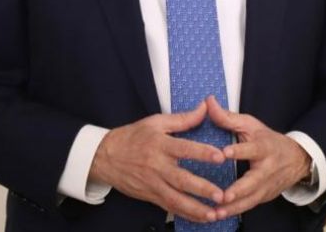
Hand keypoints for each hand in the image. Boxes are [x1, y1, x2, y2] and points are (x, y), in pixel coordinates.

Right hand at [88, 100, 228, 222]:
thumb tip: (204, 108)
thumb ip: (183, 118)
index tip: (220, 157)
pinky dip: (186, 215)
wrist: (104, 156)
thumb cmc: (131, 137)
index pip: (184, 149)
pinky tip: (201, 218)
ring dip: (196, 209)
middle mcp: (157, 166)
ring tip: (214, 214)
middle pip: (181, 180)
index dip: (202, 153)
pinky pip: (170, 208)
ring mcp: (153, 184)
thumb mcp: (155, 122)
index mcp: (160, 145)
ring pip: (176, 200)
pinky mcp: (151, 196)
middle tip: (221, 195)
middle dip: (202, 189)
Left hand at [207, 95, 310, 219]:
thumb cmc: (267, 139)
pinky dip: (234, 212)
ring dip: (233, 207)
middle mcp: (267, 169)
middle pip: (253, 181)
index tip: (223, 154)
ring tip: (216, 212)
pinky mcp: (264, 197)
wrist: (296, 159)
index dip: (239, 151)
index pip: (252, 149)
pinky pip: (248, 206)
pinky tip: (218, 216)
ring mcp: (266, 186)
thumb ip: (228, 117)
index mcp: (263, 147)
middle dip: (238, 190)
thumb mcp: (250, 125)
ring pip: (250, 199)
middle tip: (223, 196)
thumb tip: (208, 101)